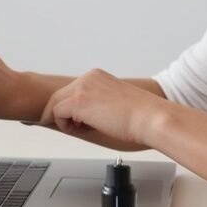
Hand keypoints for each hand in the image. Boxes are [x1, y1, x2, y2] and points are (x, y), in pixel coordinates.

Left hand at [39, 69, 170, 145]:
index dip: (72, 109)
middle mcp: (88, 78)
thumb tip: (79, 115)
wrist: (151, 118)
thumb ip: (95, 103)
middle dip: (63, 114)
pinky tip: (83, 130)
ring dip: (64, 121)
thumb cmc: (139, 116)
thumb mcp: (112, 103)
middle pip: (58, 96)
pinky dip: (65, 126)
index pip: (71, 91)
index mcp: (96, 76)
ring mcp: (82, 88)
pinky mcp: (78, 101)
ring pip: (54, 104)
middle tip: (76, 127)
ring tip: (84, 129)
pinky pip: (56, 114)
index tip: (79, 121)